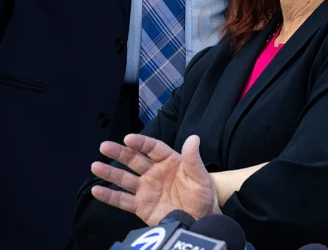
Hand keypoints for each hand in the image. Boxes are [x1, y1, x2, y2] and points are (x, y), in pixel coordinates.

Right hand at [90, 134, 219, 224]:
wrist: (200, 218)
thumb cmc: (202, 194)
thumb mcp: (200, 175)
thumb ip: (193, 158)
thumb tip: (193, 138)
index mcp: (169, 162)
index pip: (152, 148)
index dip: (140, 143)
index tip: (128, 138)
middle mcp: (154, 173)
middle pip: (134, 160)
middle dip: (119, 153)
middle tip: (105, 146)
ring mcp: (146, 189)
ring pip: (124, 178)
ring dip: (110, 173)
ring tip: (95, 166)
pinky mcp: (141, 205)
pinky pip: (122, 200)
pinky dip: (109, 196)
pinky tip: (97, 190)